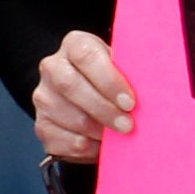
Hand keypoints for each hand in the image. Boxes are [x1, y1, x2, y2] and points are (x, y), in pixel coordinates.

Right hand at [32, 28, 138, 164]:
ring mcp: (43, 97)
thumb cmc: (113, 82)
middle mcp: (52, 67)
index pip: (86, 56)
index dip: (109, 80)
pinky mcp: (42, 126)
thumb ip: (130, 72)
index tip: (130, 102)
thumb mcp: (121, 68)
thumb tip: (152, 89)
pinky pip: (65, 141)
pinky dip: (88, 148)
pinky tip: (102, 145)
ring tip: (118, 136)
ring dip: (98, 132)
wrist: (92, 99)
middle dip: (103, 109)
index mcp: (74, 45)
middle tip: (128, 125)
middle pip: (70, 86)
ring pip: (69, 118)